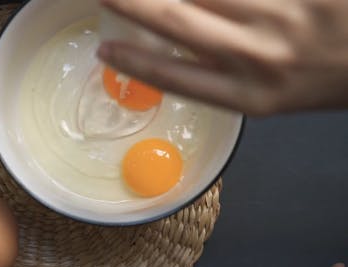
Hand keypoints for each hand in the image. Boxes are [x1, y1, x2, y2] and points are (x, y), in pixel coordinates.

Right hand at [97, 0, 347, 115]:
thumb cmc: (322, 80)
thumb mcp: (268, 92)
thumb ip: (221, 71)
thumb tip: (175, 34)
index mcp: (249, 96)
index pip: (174, 77)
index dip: (133, 63)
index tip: (105, 50)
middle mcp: (257, 56)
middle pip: (176, 21)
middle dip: (131, 4)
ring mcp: (279, 12)